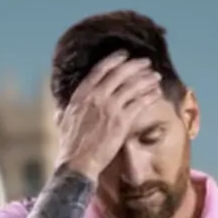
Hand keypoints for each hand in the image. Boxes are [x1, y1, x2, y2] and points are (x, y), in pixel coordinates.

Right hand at [56, 51, 161, 178]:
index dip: (114, 59)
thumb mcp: (63, 121)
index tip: (124, 55)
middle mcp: (96, 97)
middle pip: (121, 73)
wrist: (77, 162)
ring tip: (155, 76)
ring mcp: (110, 108)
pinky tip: (156, 93)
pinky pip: (140, 103)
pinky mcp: (122, 121)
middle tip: (146, 62)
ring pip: (133, 86)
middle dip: (136, 65)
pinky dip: (150, 95)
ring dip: (147, 78)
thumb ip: (65, 110)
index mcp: (81, 95)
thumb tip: (61, 109)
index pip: (100, 69)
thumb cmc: (69, 145)